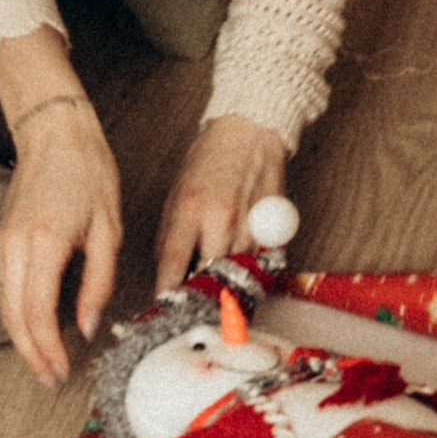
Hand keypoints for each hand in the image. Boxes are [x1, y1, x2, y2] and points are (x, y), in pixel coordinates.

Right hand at [0, 95, 122, 381]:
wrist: (54, 131)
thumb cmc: (88, 171)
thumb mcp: (107, 228)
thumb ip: (98, 281)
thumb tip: (87, 326)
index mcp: (44, 243)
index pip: (38, 314)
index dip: (49, 350)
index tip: (62, 371)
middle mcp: (15, 247)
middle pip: (13, 318)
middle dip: (30, 355)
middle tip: (51, 379)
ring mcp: (4, 243)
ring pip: (4, 307)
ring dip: (22, 340)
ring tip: (45, 362)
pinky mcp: (3, 239)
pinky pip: (5, 289)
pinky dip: (17, 315)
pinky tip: (36, 328)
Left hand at [156, 118, 292, 295]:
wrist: (250, 131)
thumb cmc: (211, 158)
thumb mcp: (176, 193)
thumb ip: (169, 235)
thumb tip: (166, 272)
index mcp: (190, 209)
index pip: (173, 265)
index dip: (167, 292)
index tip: (164, 305)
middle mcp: (221, 220)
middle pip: (207, 278)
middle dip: (198, 293)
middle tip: (191, 301)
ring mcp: (250, 226)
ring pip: (235, 276)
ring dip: (224, 284)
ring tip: (216, 284)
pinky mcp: (272, 228)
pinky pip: (258, 265)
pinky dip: (248, 270)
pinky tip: (240, 265)